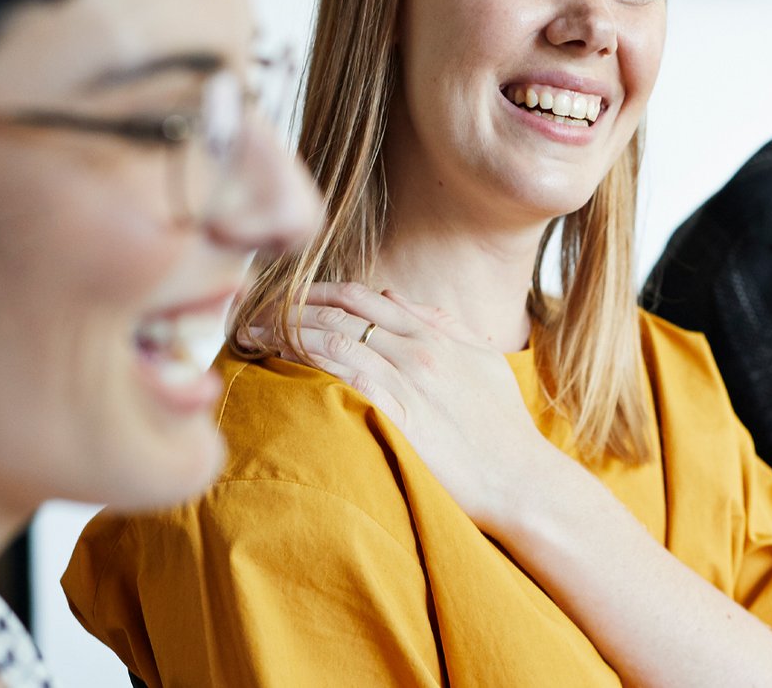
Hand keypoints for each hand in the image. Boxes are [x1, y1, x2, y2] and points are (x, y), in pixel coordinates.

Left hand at [248, 282, 544, 522]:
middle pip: (339, 310)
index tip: (284, 297)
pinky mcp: (398, 410)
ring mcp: (408, 377)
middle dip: (289, 304)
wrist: (521, 479)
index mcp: (436, 334)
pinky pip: (342, 370)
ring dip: (285, 328)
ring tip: (250, 332)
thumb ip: (444, 326)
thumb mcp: (484, 363)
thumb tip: (398, 300)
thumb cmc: (504, 431)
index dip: (316, 291)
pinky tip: (279, 358)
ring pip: (334, 335)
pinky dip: (307, 356)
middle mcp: (419, 348)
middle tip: (251, 312)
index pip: (363, 296)